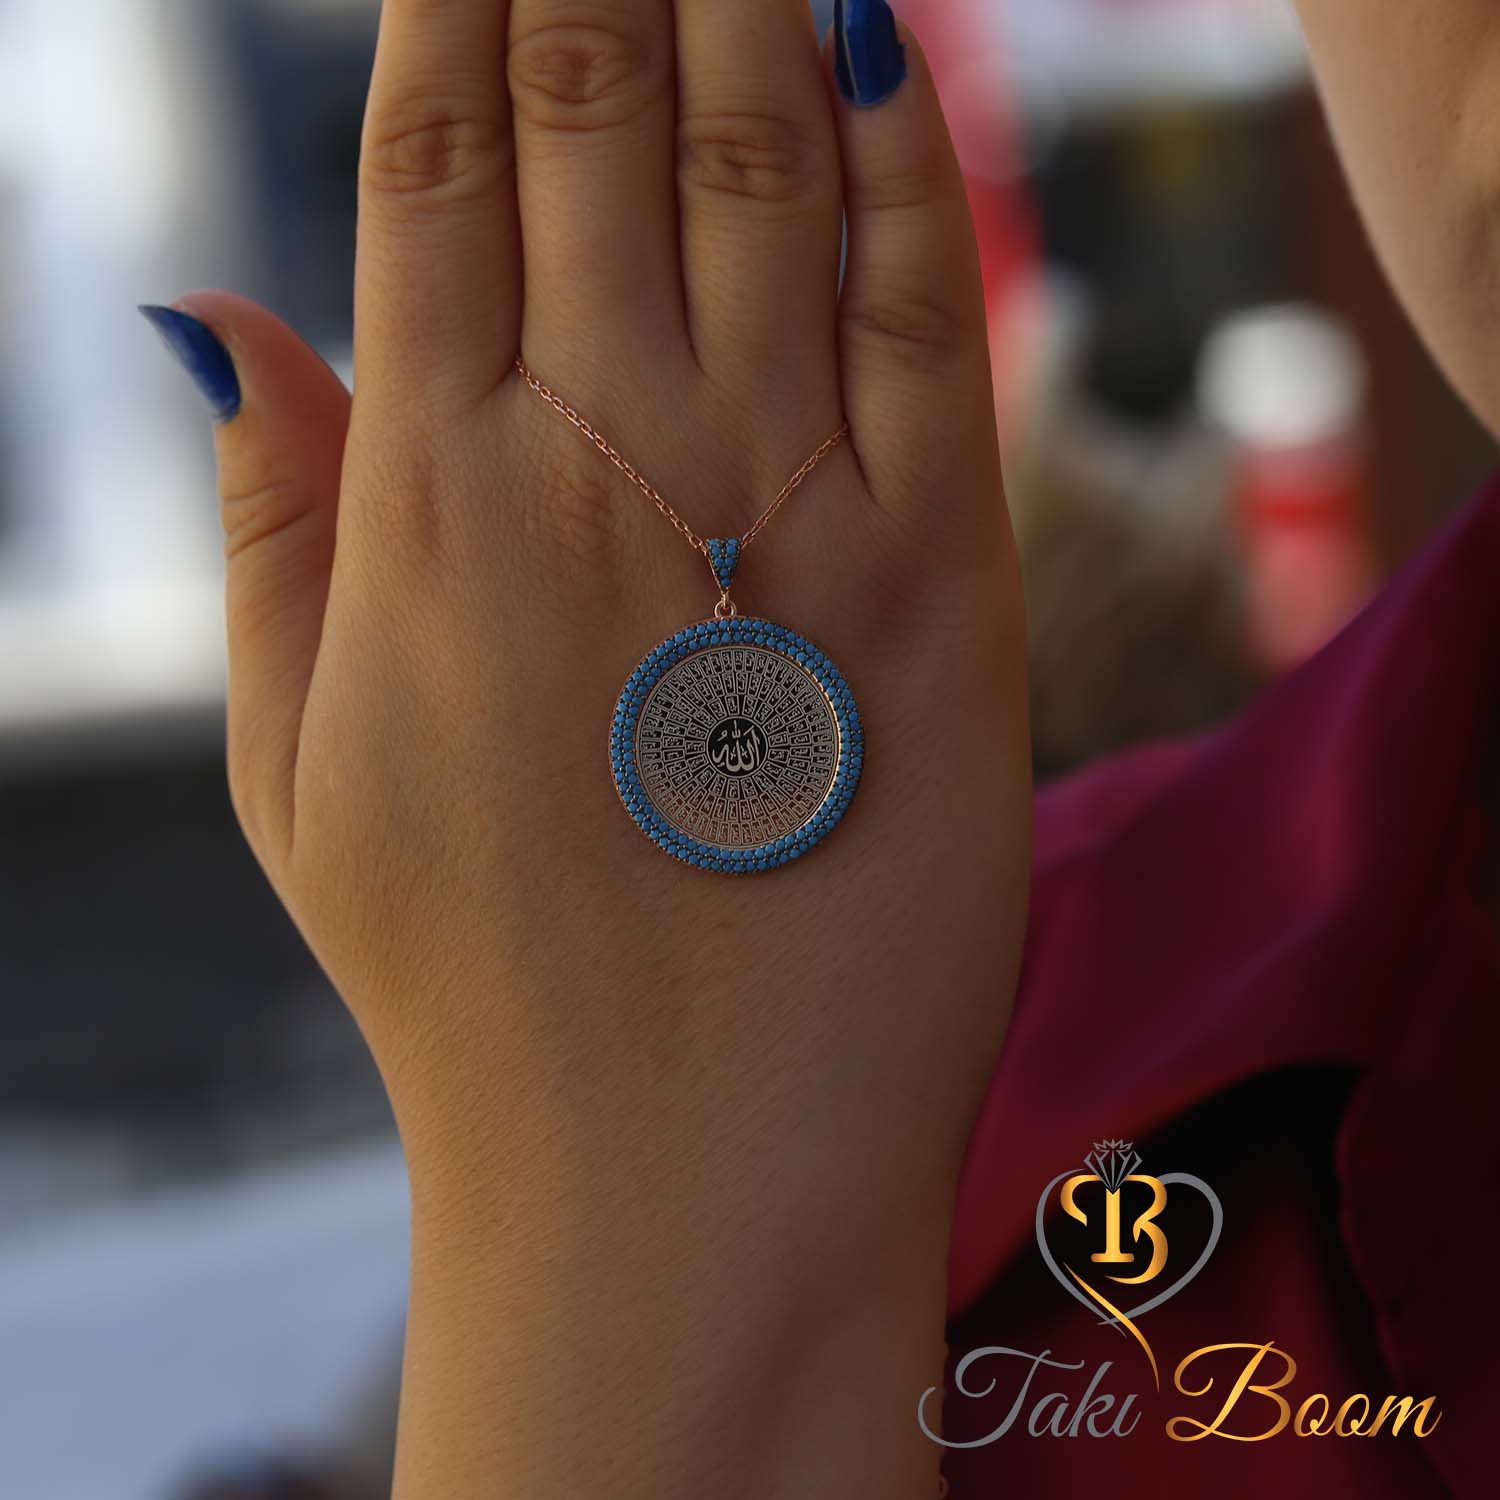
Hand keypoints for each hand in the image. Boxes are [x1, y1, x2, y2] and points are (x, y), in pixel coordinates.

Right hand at [149, 0, 1029, 1491]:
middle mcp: (610, 468)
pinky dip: (914, 168)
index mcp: (435, 503)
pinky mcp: (947, 580)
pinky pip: (931, 318)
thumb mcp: (300, 777)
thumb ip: (270, 527)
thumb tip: (212, 309)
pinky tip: (891, 59)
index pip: (432, 159)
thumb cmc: (480, 985)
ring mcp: (793, 512)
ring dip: (757, 11)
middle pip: (604, 121)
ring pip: (773, 175)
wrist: (685, 1163)